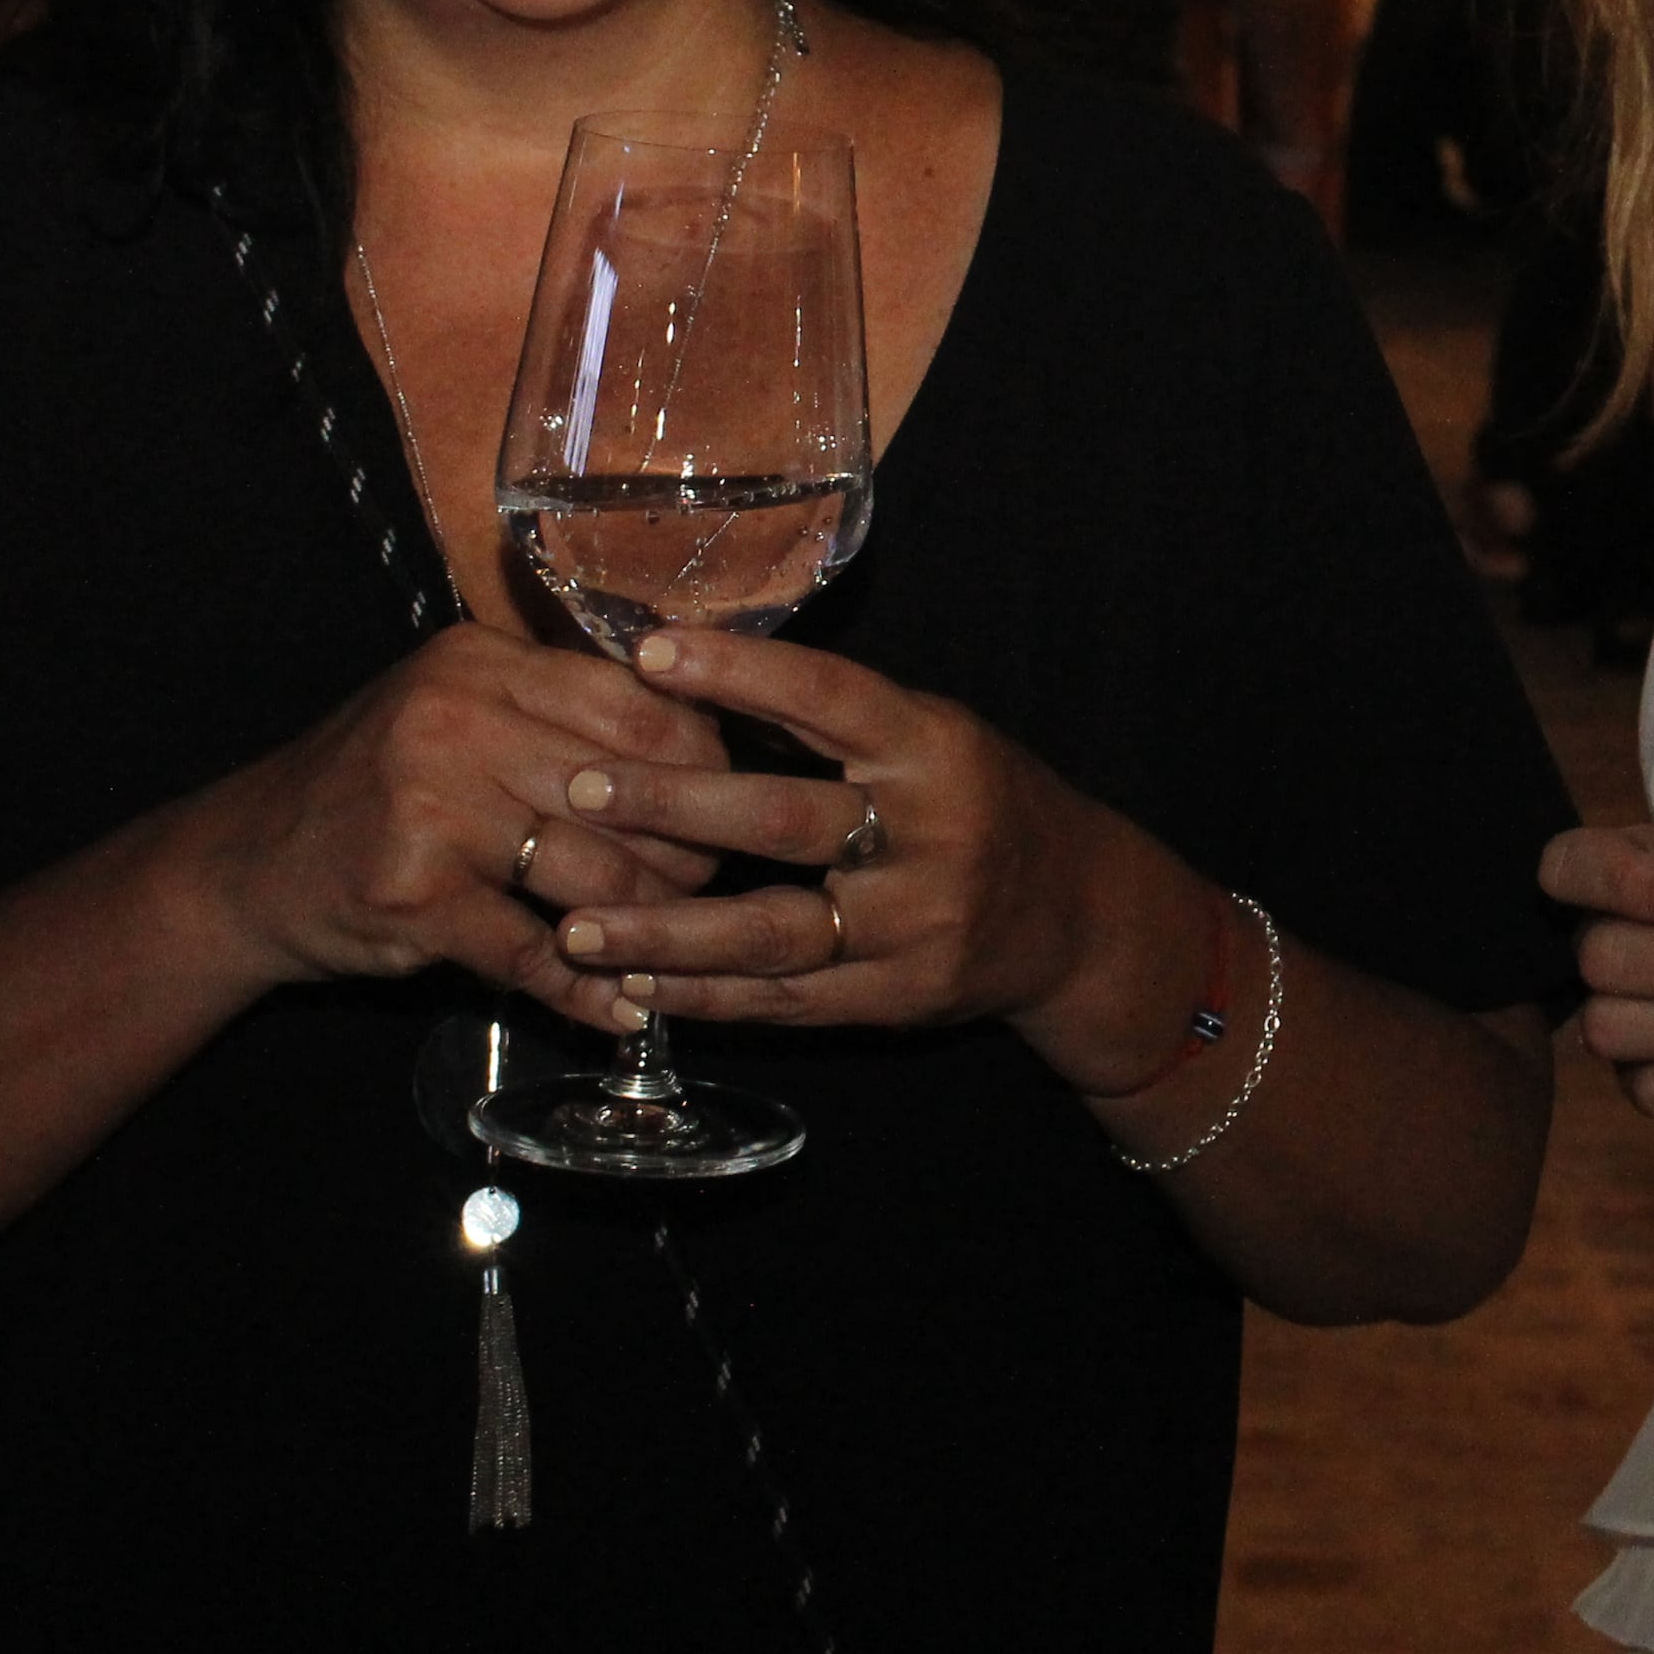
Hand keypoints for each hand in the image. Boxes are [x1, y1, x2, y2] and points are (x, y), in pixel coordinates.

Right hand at [178, 623, 728, 1038]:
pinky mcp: (413, 896)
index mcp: (483, 663)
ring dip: (649, 924)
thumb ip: (558, 711)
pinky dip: (585, 991)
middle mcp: (457, 720)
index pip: (641, 705)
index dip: (705, 761)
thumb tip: (706, 738)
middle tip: (714, 885)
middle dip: (689, 849)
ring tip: (676, 944)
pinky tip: (622, 1010)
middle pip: (632, 791)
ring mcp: (431, 807)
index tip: (731, 803)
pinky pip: (531, 951)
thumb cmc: (378, 786)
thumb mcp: (458, 711)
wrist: (245, 862)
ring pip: (595, 874)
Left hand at [544, 628, 1187, 1082]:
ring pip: (774, 932)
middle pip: (785, 821)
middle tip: (580, 791)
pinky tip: (635, 988)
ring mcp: (916, 928)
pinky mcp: (899, 1000)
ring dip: (667, 933)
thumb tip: (693, 668)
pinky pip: (787, 1002)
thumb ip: (831, 717)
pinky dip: (707, 997)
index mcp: (935, 750)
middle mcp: (931, 838)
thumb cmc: (978, 802)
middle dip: (674, 806)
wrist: (1075, 915)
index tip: (650, 652)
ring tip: (578, 928)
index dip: (739, 673)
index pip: (830, 698)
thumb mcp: (930, 737)